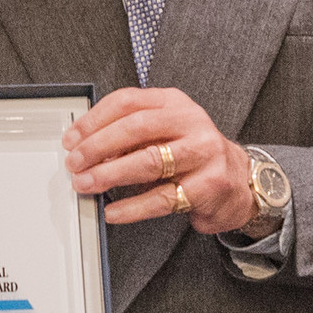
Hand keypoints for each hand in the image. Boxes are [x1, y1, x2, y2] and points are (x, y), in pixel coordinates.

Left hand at [64, 88, 255, 234]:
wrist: (239, 181)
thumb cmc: (193, 155)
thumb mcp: (165, 132)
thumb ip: (131, 134)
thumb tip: (86, 147)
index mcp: (174, 103)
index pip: (128, 101)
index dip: (94, 120)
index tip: (73, 138)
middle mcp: (191, 123)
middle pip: (136, 128)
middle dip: (98, 147)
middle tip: (75, 163)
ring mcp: (203, 153)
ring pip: (148, 162)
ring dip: (110, 174)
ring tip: (86, 184)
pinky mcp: (208, 186)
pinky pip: (162, 198)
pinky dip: (132, 207)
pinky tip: (113, 211)